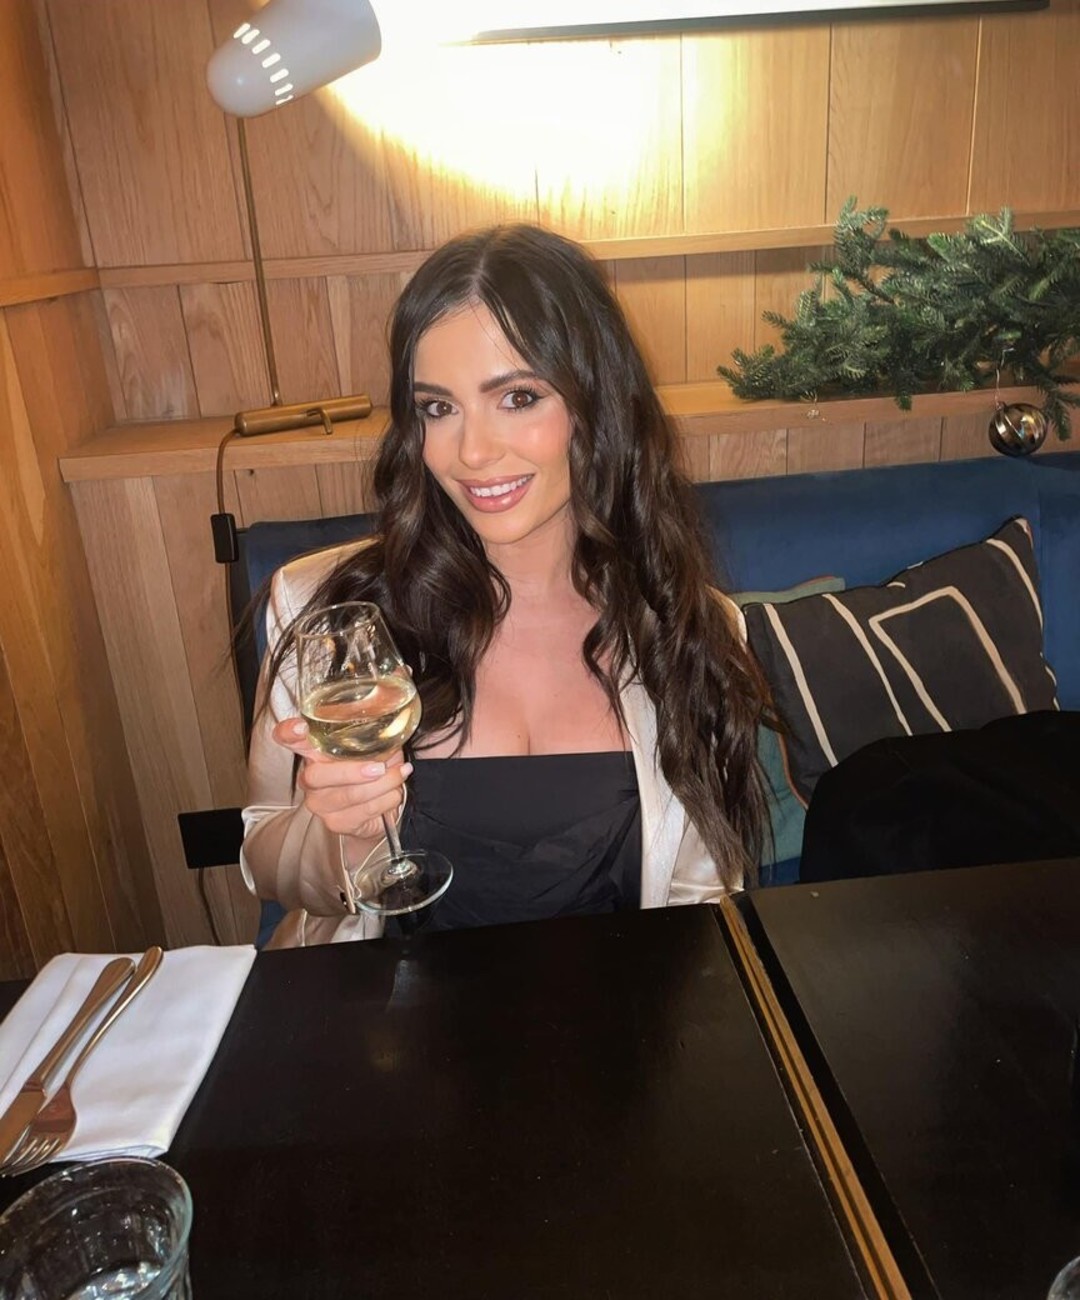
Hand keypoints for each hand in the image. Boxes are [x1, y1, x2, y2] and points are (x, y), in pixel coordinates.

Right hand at [271, 718, 412, 842]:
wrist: (376, 813)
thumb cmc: (372, 772)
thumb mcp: (373, 750)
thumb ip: (374, 738)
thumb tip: (391, 729)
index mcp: (313, 753)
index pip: (288, 740)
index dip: (288, 733)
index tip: (300, 728)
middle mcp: (310, 779)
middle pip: (316, 775)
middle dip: (351, 771)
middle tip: (379, 768)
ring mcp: (320, 804)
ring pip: (348, 795)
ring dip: (382, 784)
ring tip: (400, 774)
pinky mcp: (335, 823)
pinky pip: (363, 811)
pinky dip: (386, 800)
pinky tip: (395, 793)